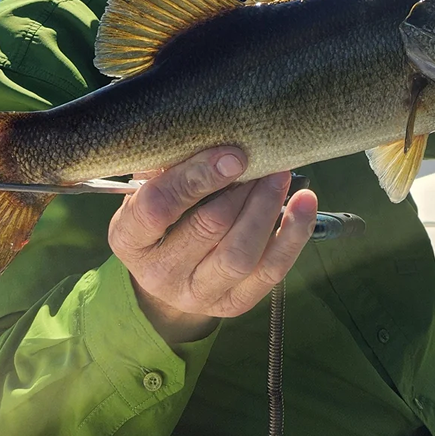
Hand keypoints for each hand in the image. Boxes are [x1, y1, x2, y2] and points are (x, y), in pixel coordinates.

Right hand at [108, 148, 316, 343]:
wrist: (169, 272)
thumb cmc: (163, 214)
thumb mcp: (151, 188)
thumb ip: (169, 165)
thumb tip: (208, 131)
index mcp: (129, 240)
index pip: (156, 208)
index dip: (195, 178)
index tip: (232, 154)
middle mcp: (159, 274)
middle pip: (206, 230)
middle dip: (241, 190)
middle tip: (262, 159)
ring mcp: (198, 295)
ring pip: (240, 256)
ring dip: (266, 209)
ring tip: (281, 175)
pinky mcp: (234, 303)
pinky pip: (270, 272)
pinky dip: (293, 234)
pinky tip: (305, 202)